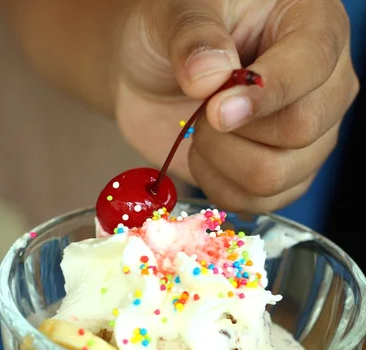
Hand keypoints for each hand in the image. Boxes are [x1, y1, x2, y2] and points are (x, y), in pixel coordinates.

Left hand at [116, 0, 358, 211]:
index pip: (312, 66)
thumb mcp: (174, 11)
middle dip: (233, 130)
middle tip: (203, 109)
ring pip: (276, 176)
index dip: (265, 94)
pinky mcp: (285, 177)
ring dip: (222, 160)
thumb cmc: (172, 32)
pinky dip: (218, 186)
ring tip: (202, 129)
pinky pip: (257, 202)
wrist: (153, 74)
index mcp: (313, 25)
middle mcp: (324, 85)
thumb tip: (211, 76)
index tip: (217, 109)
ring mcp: (310, 138)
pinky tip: (205, 155)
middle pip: (301, 129)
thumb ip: (192, 35)